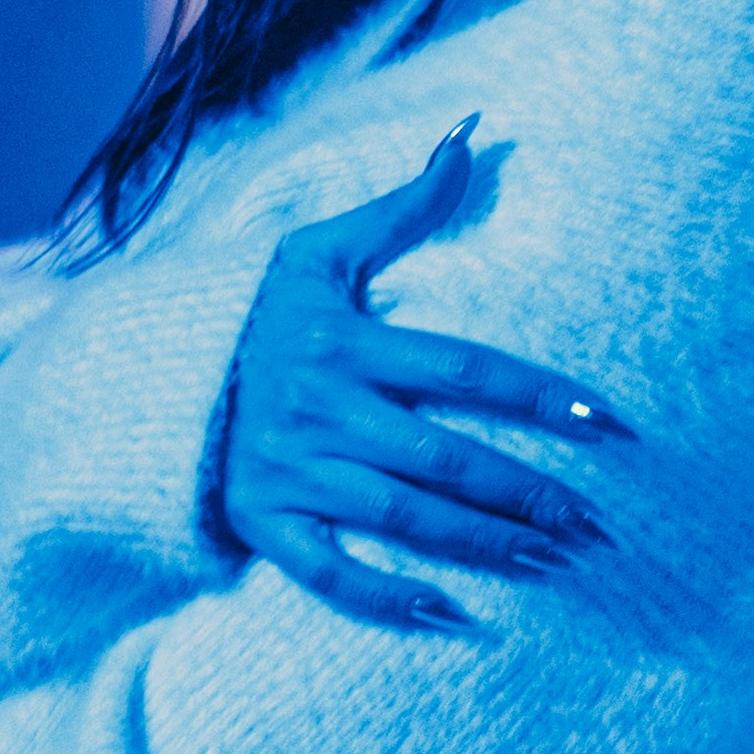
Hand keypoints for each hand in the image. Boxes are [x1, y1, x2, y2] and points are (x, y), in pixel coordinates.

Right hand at [212, 121, 624, 629]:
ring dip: (479, 544)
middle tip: (593, 522)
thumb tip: (469, 136)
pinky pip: (331, 573)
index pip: (464, 370)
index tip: (608, 425)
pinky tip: (451, 617)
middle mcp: (323, 412)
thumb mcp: (316, 250)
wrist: (145, 371)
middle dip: (523, 491)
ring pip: (401, 517)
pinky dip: (387, 599)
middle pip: (443, 456)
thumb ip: (402, 207)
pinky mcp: (265, 523)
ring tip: (550, 562)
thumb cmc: (253, 311)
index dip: (540, 398)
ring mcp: (293, 474)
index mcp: (346, 344)